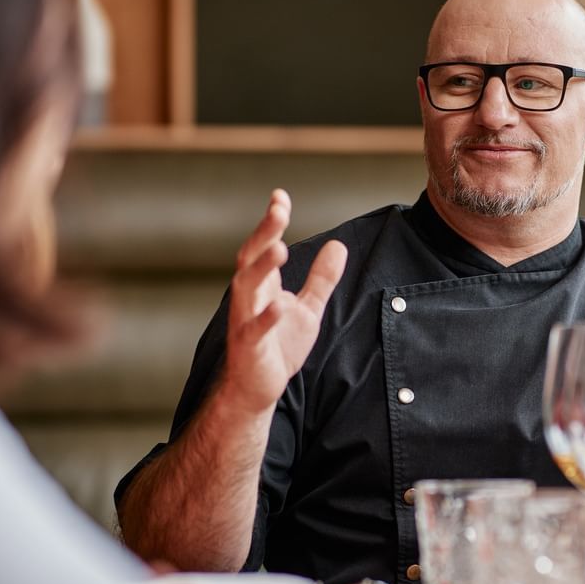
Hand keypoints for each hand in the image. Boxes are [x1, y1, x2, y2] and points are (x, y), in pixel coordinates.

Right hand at [223, 189, 347, 415]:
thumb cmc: (279, 345)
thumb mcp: (309, 308)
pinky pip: (255, 329)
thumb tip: (338, 245)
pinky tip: (281, 304)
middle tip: (278, 210)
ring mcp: (245, 320)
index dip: (271, 221)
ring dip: (261, 267)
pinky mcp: (249, 347)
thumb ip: (322, 279)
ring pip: (246, 288)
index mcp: (263, 285)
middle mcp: (249, 297)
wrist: (259, 387)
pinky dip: (266, 317)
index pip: (264, 245)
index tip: (279, 196)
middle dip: (264, 233)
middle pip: (250, 258)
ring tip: (279, 248)